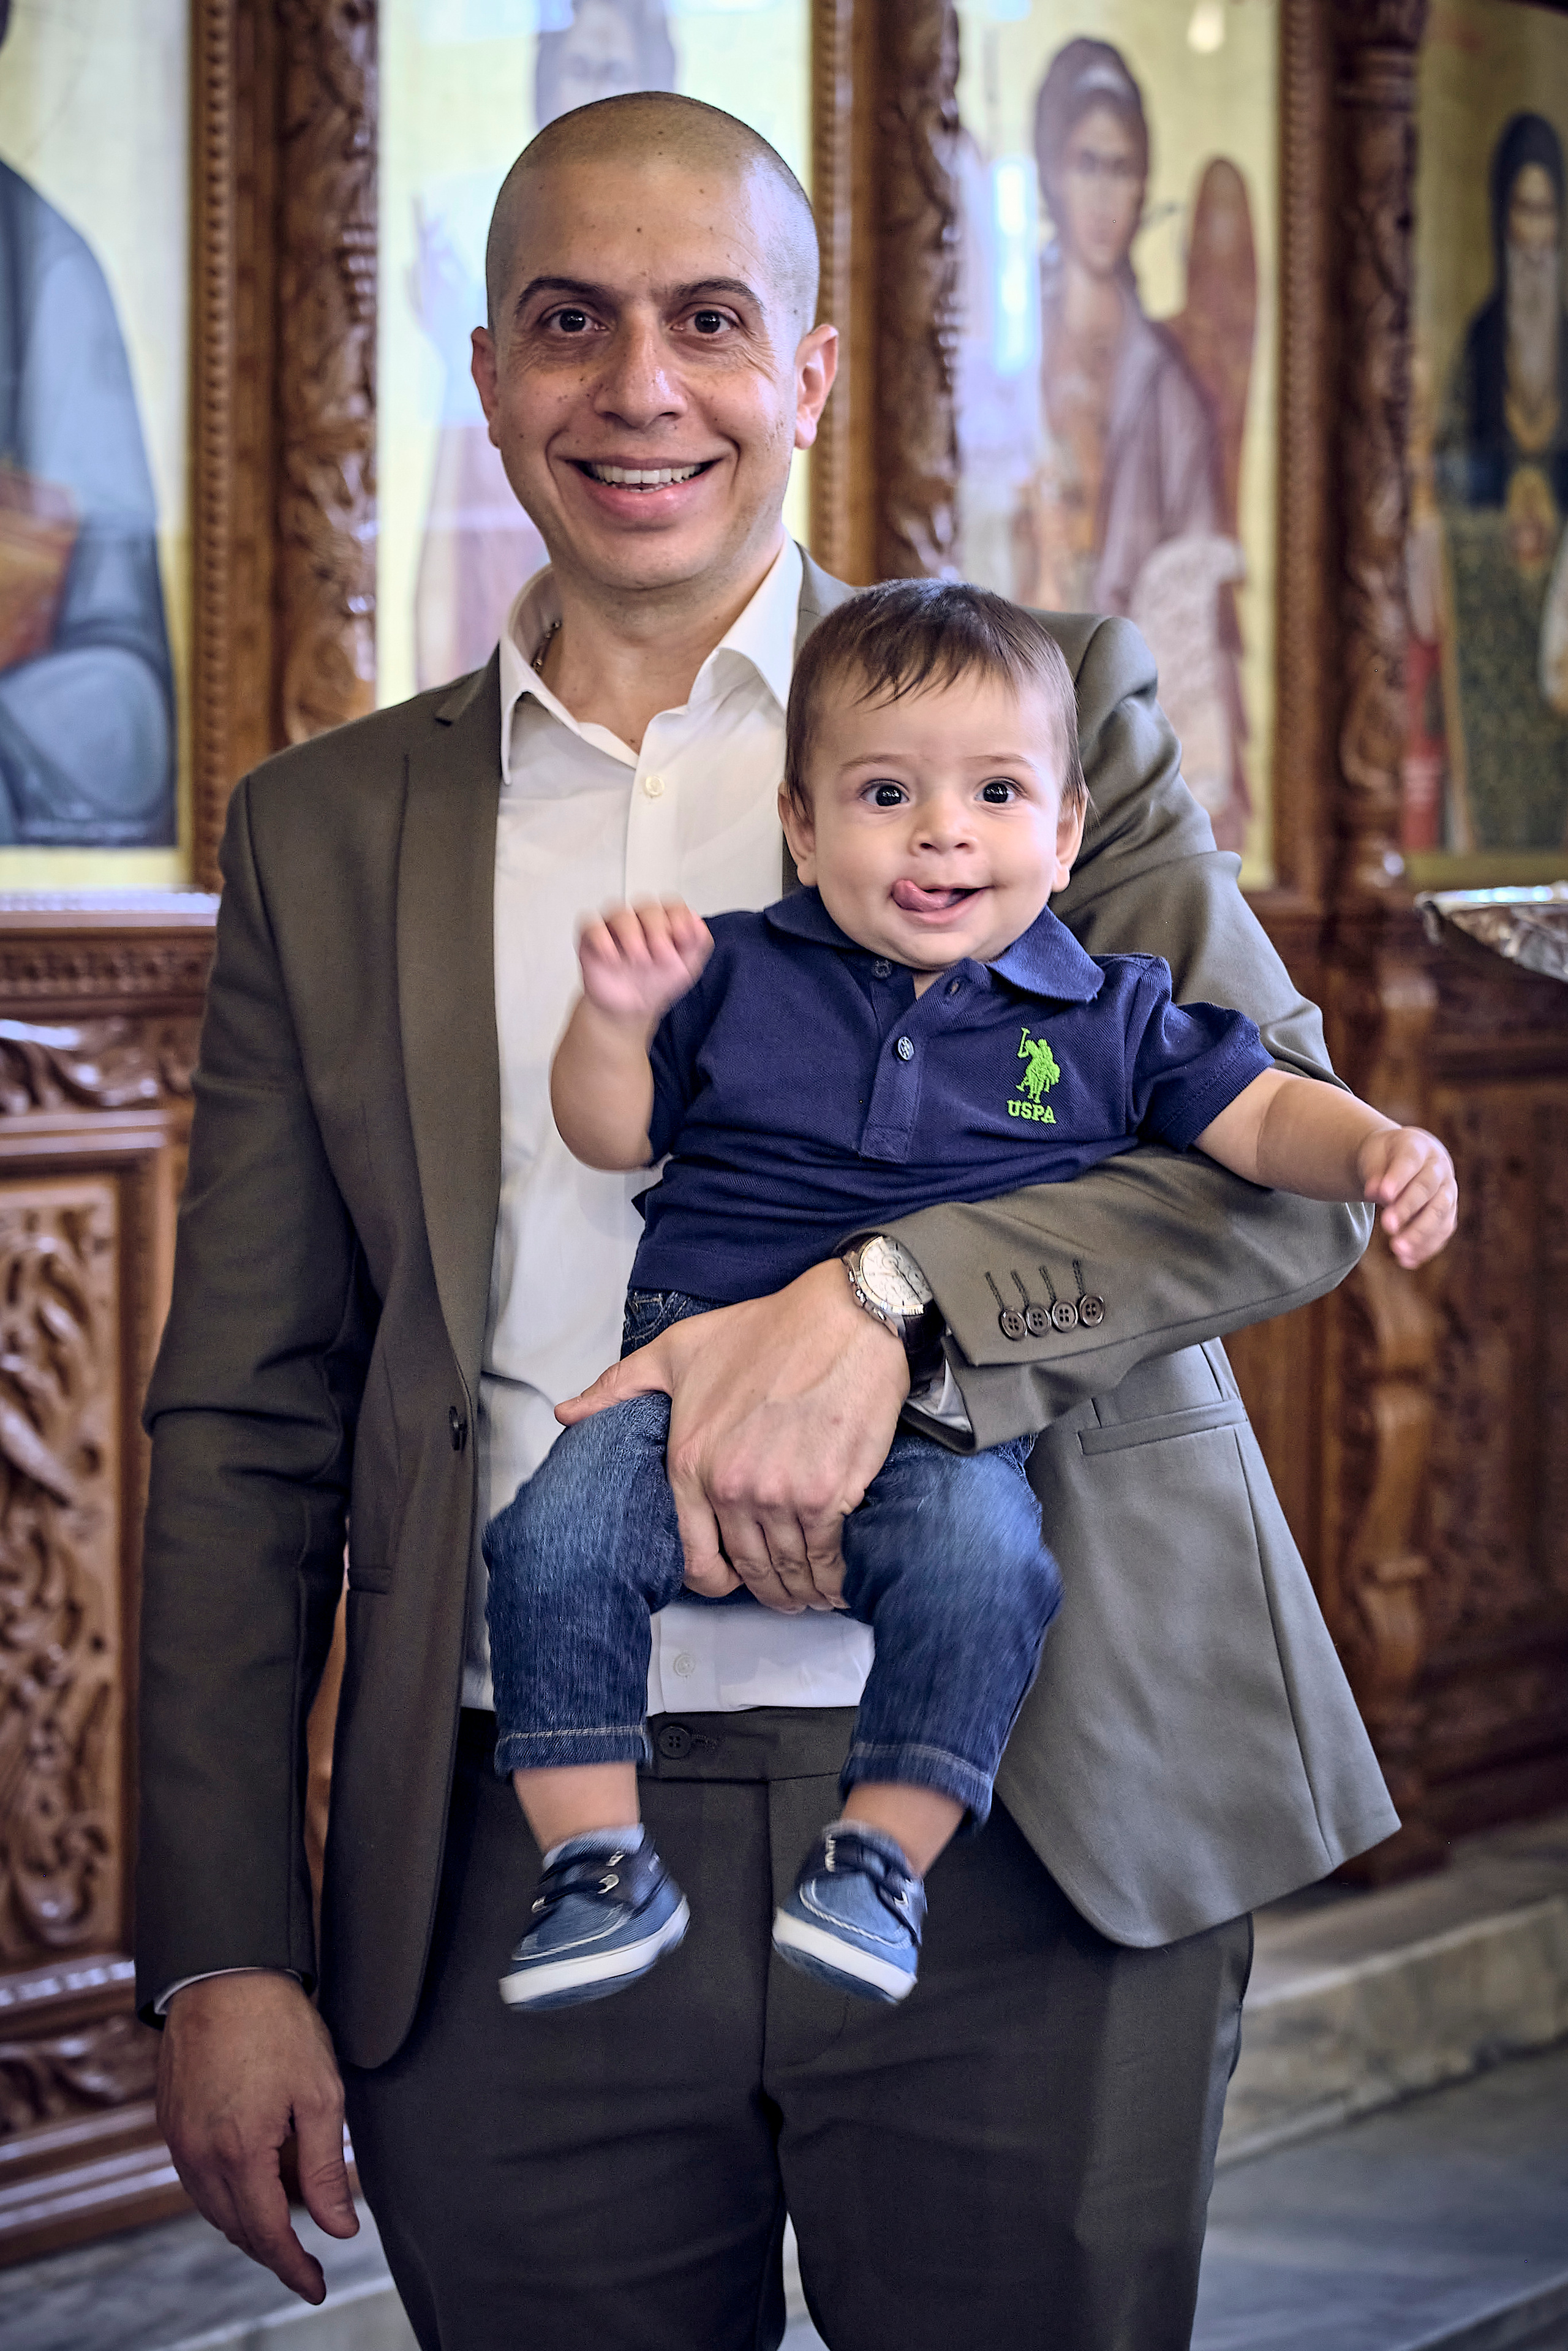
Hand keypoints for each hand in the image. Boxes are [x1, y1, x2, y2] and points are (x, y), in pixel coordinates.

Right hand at [158, 1972, 355, 2304]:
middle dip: (272, 2251)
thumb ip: (327, 2166)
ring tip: (285, 2228)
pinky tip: (251, 2186)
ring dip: (248, 2224)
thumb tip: (340, 2228)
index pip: (268, 2233)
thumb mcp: (320, 2094)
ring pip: (213, 2208)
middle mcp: (199, 2155)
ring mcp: (178, 2139)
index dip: (294, 2267)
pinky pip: (197, 2180)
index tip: (317, 2286)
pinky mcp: (170, 2121)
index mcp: (239, 2153)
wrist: (224, 1974)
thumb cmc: (278, 2025)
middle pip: (237, 2228)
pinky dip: (225, 2195)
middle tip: (306, 2263)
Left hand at [555, 1260, 909, 1611]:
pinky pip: (826, 1558)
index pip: (693, 1555)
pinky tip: (837, 1583)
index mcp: (690, 1460)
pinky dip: (833, 1579)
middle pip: (748, 1569)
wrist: (845, 1319)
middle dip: (768, 1591)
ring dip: (802, 1591)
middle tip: (783, 1595)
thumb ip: (620, 1386)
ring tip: (812, 1594)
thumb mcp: (679, 1350)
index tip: (730, 1579)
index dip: (712, 1580)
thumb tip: (567, 1414)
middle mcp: (731, 1487)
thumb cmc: (767, 1330)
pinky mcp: (829, 1495)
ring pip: (789, 1570)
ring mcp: (781, 1496)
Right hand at [578, 901, 712, 1025]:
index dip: (679, 917)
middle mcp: (639, 920)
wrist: (630, 1009)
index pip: (672, 905)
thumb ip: (698, 944)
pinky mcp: (592, 938)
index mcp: (664, 922)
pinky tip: (613, 958)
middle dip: (658, 929)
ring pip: (620, 912)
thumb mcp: (687, 967)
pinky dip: (602, 938)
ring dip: (631, 934)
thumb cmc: (656, 983)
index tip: (683, 938)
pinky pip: (591, 925)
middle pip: (648, 907)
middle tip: (662, 954)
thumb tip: (698, 923)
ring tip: (639, 959)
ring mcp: (614, 927)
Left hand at [1357, 1125, 1456, 1268]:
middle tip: (1387, 1226)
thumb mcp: (1375, 1156)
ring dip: (1420, 1233)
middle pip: (1427, 1189)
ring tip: (1398, 1249)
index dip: (1397, 1178)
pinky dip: (1425, 1247)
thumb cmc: (1387, 1157)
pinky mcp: (1448, 1214)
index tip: (1381, 1195)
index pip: (1409, 1162)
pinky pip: (1441, 1232)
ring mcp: (1447, 1192)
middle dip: (1407, 1208)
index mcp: (1420, 1148)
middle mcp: (1439, 1169)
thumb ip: (1374, 1173)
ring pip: (1439, 1213)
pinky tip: (1407, 1260)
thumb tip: (1373, 1192)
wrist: (1407, 1159)